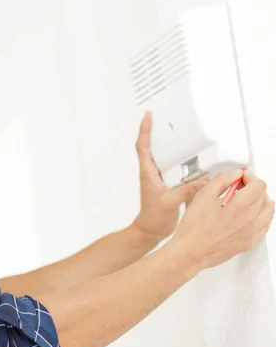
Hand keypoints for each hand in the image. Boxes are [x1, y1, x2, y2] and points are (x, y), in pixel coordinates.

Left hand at [132, 111, 208, 241]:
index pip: (143, 147)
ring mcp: (158, 177)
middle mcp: (151, 172)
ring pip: (160, 155)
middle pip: (150, 146)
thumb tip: (203, 180)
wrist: (150, 230)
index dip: (144, 130)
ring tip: (175, 131)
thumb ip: (187, 191)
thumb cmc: (153, 218)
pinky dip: (178, 158)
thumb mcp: (170, 202)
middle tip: (162, 116)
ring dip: (166, 143)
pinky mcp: (166, 183)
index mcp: (148, 173)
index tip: (148, 116)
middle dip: (154, 130)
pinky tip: (189, 157)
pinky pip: (171, 166)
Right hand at [173, 169, 273, 268]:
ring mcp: (251, 233)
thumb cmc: (193, 228)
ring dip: (261, 201)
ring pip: (268, 212)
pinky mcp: (249, 243)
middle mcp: (249, 220)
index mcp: (239, 206)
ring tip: (249, 199)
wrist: (191, 250)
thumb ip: (222, 181)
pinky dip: (262, 217)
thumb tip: (234, 175)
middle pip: (263, 197)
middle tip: (241, 186)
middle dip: (253, 188)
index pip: (258, 185)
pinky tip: (252, 215)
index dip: (250, 177)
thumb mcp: (203, 196)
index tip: (242, 177)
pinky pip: (265, 227)